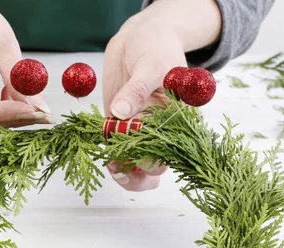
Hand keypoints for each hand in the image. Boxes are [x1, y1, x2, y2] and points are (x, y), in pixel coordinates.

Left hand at [102, 22, 185, 190]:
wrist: (139, 38)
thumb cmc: (157, 47)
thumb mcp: (150, 65)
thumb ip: (136, 89)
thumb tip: (120, 112)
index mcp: (178, 119)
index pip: (173, 150)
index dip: (157, 160)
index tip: (139, 160)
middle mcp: (160, 130)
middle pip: (155, 166)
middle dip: (138, 173)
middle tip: (120, 167)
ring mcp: (139, 130)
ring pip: (137, 165)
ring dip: (125, 173)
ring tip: (112, 168)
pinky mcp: (119, 126)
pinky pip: (117, 151)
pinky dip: (111, 160)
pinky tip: (104, 159)